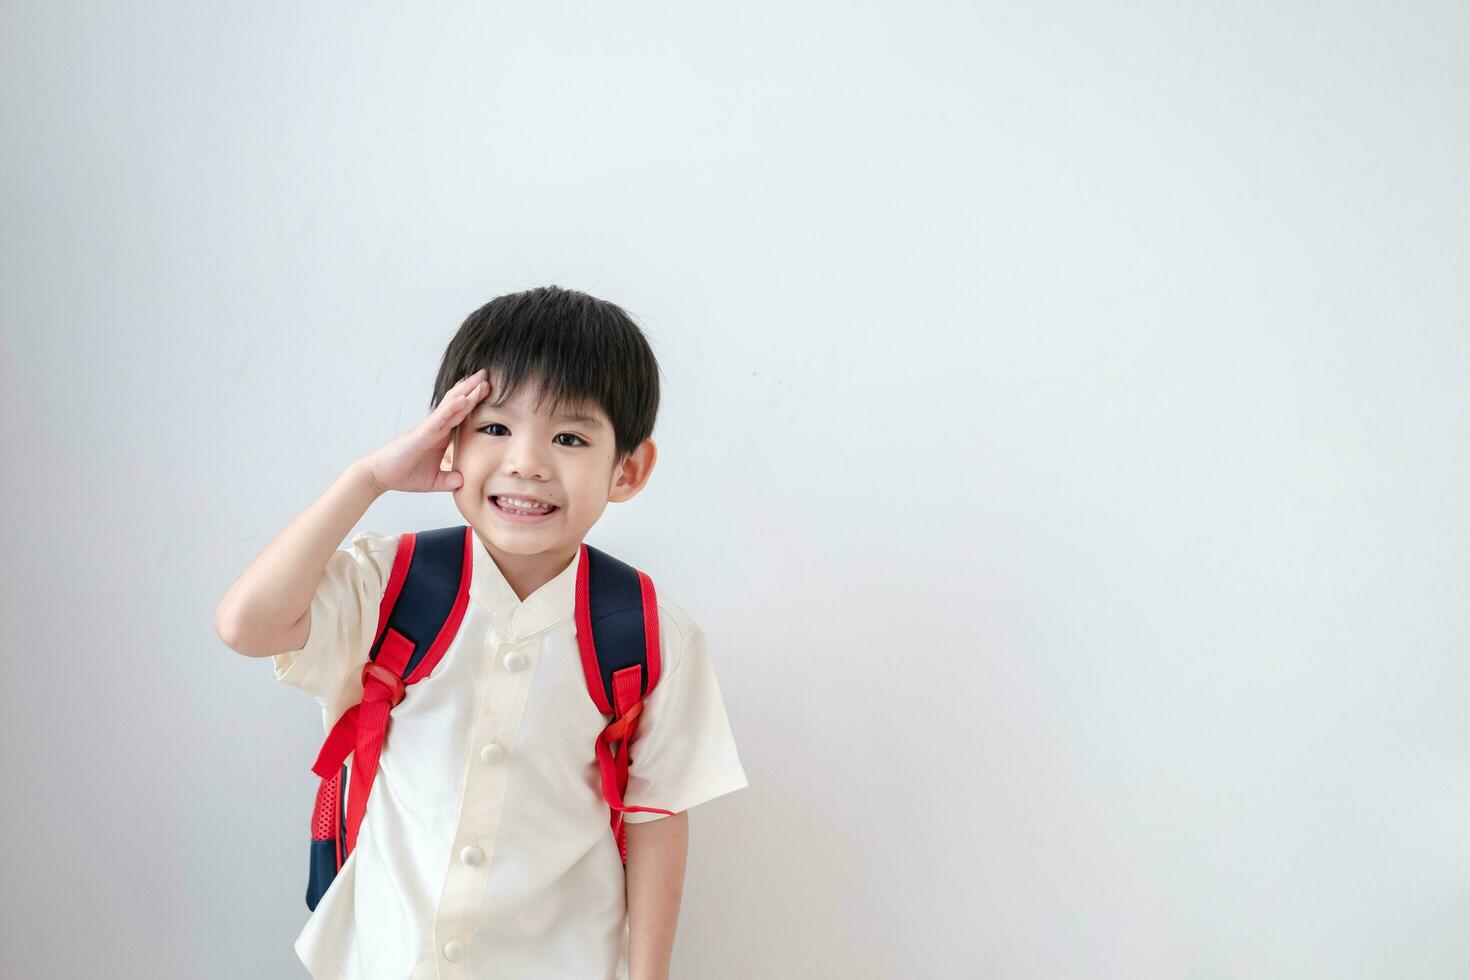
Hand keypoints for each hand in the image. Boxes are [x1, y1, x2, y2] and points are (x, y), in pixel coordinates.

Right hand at [358, 368, 488, 493]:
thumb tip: (463, 482)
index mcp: (441, 435)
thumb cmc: (404, 474)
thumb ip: (449, 480)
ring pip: (450, 406)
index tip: (488, 390)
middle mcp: (436, 427)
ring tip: (479, 378)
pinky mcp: (421, 434)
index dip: (474, 402)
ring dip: (465, 392)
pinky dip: (451, 409)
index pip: (461, 415)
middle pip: (457, 404)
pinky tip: (463, 399)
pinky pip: (439, 419)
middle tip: (486, 374)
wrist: (379, 476)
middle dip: (472, 389)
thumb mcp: (434, 481)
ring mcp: (429, 428)